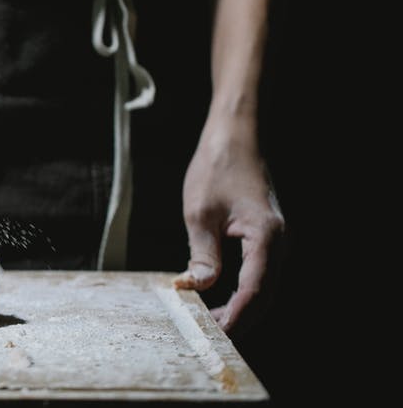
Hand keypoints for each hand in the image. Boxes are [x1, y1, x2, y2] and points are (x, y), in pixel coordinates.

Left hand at [173, 116, 284, 334]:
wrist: (234, 138)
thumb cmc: (216, 168)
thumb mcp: (199, 213)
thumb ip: (202, 254)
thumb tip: (198, 288)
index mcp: (266, 236)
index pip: (255, 288)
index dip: (237, 315)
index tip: (218, 334)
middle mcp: (279, 241)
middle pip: (265, 294)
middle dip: (241, 319)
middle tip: (212, 338)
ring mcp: (276, 240)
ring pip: (264, 286)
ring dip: (243, 308)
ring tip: (213, 324)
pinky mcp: (267, 238)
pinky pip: (260, 273)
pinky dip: (244, 292)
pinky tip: (222, 300)